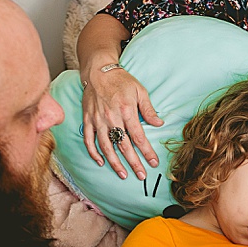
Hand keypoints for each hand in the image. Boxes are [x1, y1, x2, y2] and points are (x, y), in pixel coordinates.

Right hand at [80, 58, 164, 179]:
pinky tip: (101, 162)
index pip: (138, 137)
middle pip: (123, 146)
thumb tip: (159, 123)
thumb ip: (148, 109)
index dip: (146, 152)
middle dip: (133, 163)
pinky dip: (94, 152)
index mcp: (126, 111)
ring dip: (114, 162)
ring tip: (123, 175)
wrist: (99, 70)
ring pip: (106, 146)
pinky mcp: (87, 119)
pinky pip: (89, 139)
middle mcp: (111, 117)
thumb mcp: (140, 91)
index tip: (153, 163)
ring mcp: (97, 120)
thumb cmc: (121, 80)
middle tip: (141, 175)